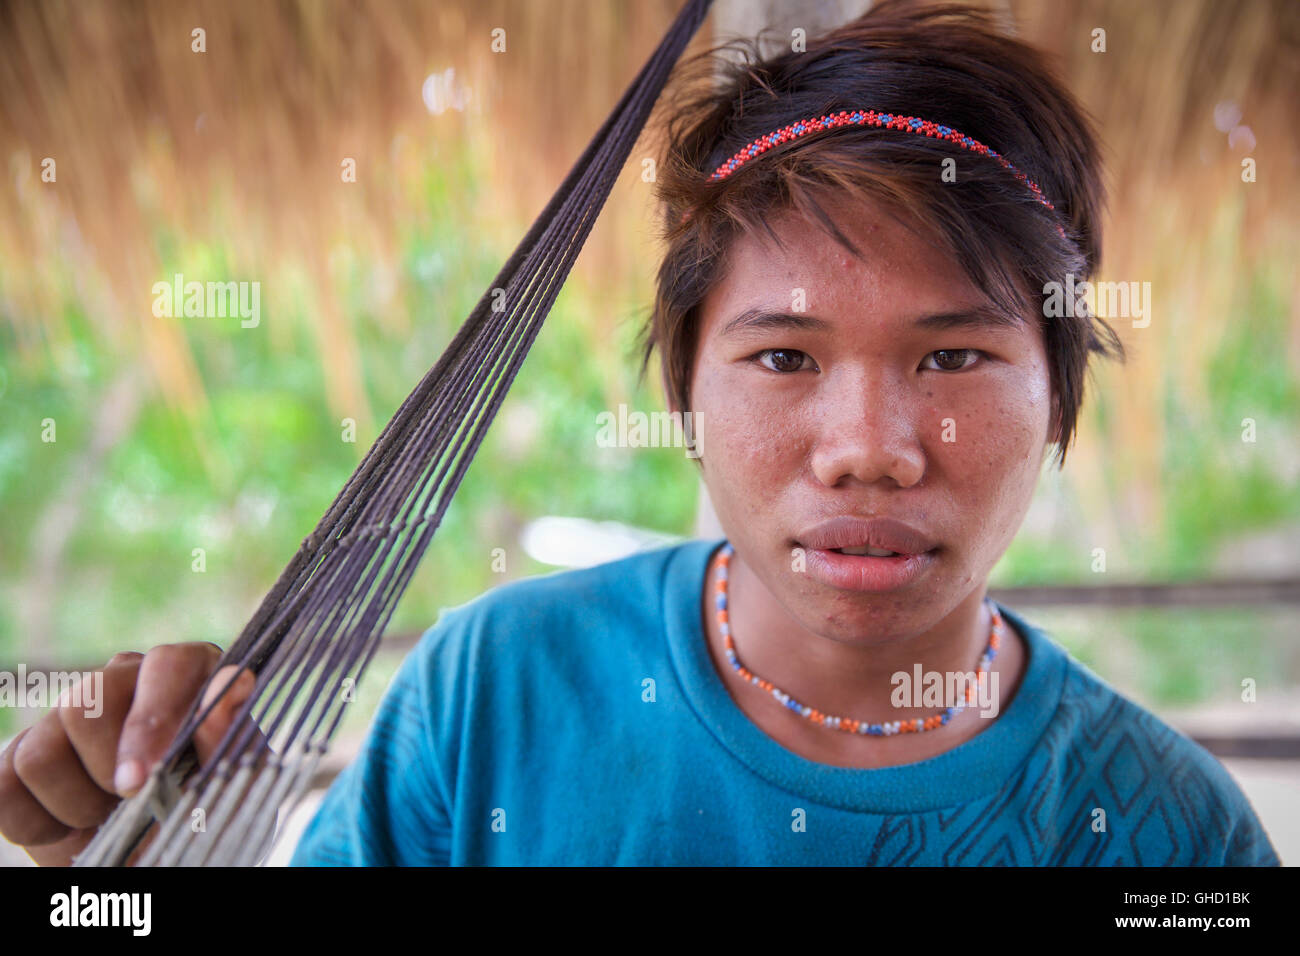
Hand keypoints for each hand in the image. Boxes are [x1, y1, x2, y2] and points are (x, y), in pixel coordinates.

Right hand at [0, 643, 257, 865]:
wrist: (173, 852)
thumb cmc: (213, 807)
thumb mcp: (236, 779)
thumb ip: (229, 734)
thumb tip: (229, 686)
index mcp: (188, 674)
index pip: (167, 664)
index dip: (149, 720)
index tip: (139, 782)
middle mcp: (126, 679)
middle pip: (85, 704)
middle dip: (105, 773)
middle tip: (134, 804)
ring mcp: (71, 715)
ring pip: (40, 752)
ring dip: (77, 805)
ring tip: (114, 818)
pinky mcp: (27, 752)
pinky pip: (6, 786)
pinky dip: (40, 825)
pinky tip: (78, 829)